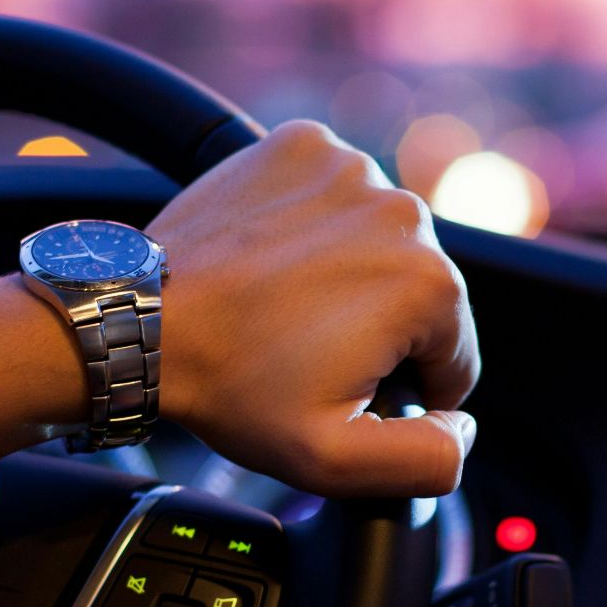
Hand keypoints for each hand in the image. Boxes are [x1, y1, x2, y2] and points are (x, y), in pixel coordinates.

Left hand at [148, 120, 479, 497]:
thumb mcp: (336, 460)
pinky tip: (275, 260)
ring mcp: (351, 168)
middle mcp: (404, 212)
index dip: (405, 390)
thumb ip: (428, 459)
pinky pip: (335, 196)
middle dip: (378, 330)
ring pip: (380, 243)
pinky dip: (315, 225)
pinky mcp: (304, 146)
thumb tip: (463, 427)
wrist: (143, 321)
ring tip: (285, 307)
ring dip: (350, 275)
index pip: (454, 357)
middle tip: (305, 352)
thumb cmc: (232, 386)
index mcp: (429, 285)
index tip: (343, 389)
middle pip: (421, 295)